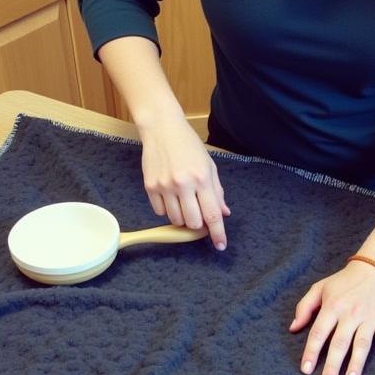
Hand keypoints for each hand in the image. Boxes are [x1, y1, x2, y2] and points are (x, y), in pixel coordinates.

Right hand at [138, 114, 230, 248]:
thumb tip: (224, 213)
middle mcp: (183, 184)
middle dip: (198, 224)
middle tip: (199, 213)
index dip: (218, 233)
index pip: (212, 214)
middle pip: (193, 223)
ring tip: (184, 201)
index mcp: (202, 178)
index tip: (220, 245)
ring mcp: (164, 186)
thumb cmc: (189, 146)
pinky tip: (170, 195)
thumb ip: (217, 191)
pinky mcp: (150, 187)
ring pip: (176, 220)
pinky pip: (160, 212)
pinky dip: (167, 210)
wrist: (162, 129)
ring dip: (183, 217)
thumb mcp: (209, 166)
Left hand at [289, 262, 374, 374]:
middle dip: (332, 365)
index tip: (306, 370)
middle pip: (340, 343)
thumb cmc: (344, 281)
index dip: (311, 352)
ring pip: (362, 343)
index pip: (319, 333)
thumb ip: (304, 307)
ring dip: (356, 363)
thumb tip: (293, 328)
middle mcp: (350, 313)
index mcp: (332, 306)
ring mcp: (370, 317)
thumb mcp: (320, 288)